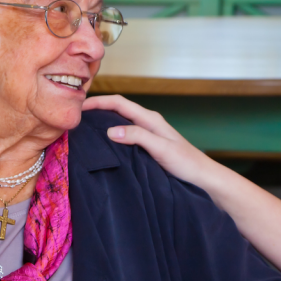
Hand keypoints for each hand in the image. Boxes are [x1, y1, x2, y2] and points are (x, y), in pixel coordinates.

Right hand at [82, 95, 217, 187]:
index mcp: (150, 119)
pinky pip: (125, 136)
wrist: (204, 178)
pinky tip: (104, 146)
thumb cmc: (187, 163)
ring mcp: (149, 135)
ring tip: (84, 130)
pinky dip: (111, 136)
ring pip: (120, 123)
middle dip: (97, 110)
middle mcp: (148, 124)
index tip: (79, 107)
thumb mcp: (161, 149)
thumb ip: (138, 137)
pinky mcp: (148, 147)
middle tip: (76, 117)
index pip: (119, 103)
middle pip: (118, 110)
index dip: (98, 102)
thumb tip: (110, 130)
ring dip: (103, 123)